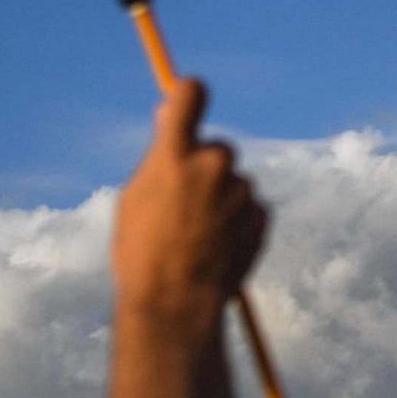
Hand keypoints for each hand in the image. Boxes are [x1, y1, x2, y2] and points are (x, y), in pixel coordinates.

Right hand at [111, 78, 266, 336]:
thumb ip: (158, 154)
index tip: (188, 100)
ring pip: (232, 181)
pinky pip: (249, 206)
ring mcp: (240, 189)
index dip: (189, 95)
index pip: (191, 94)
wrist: (175, 303)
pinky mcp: (261, 213)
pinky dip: (237, 220)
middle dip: (204, 167)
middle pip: (216, 147)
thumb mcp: (135, 198)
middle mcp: (212, 163)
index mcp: (173, 154)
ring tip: (197, 235)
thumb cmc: (142, 251)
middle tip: (184, 204)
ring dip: (220, 199)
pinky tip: (217, 245)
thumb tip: (167, 113)